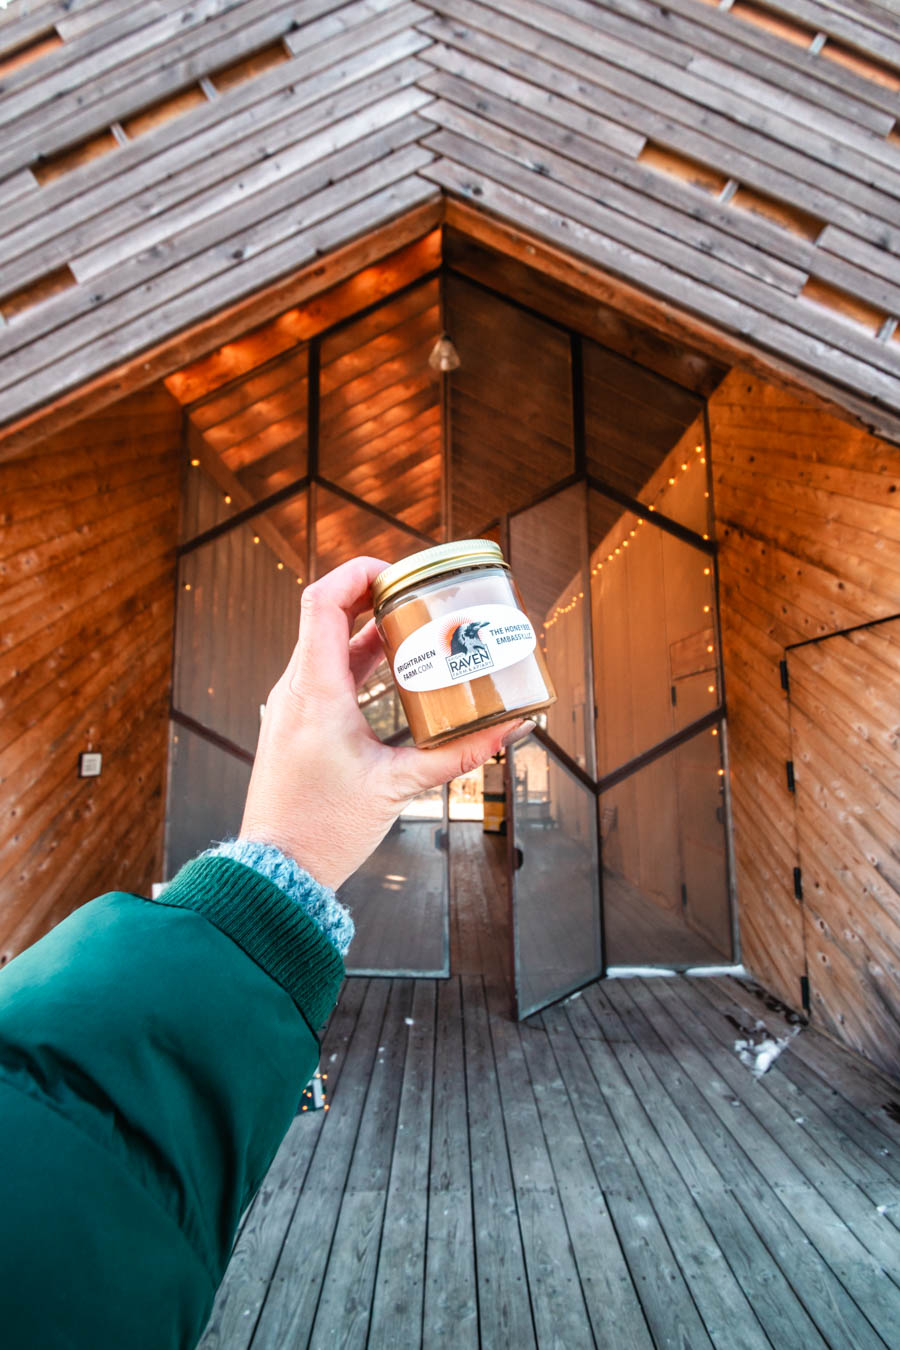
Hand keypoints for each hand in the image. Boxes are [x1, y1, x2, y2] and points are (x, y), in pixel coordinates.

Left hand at [239, 557, 529, 889]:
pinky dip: (360, 662)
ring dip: (371, 631)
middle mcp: (295, 689)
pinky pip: (326, 674)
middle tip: (423, 597)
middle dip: (377, 598)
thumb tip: (509, 728)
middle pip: (329, 615)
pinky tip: (397, 674)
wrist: (277, 871)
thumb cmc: (324, 829)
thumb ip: (458, 753)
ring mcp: (292, 706)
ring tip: (419, 629)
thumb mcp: (398, 786)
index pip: (323, 599)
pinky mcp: (297, 724)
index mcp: (314, 690)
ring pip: (328, 646)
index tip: (400, 574)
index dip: (359, 572)